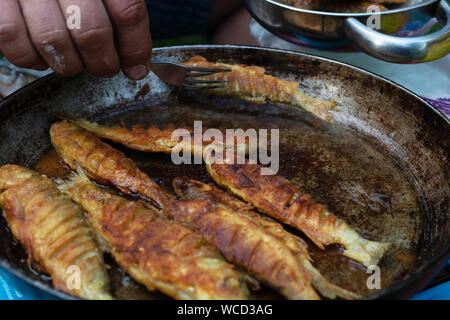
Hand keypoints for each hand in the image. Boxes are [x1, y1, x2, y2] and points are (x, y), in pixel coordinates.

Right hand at [0, 0, 151, 79]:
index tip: (136, 68)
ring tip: (72, 62)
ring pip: (53, 40)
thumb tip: (135, 65)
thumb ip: (120, 15)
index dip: (135, 48)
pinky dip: (31, 57)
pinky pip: (13, 38)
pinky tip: (41, 54)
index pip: (128, 12)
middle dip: (102, 63)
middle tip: (103, 67)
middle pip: (92, 32)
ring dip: (68, 64)